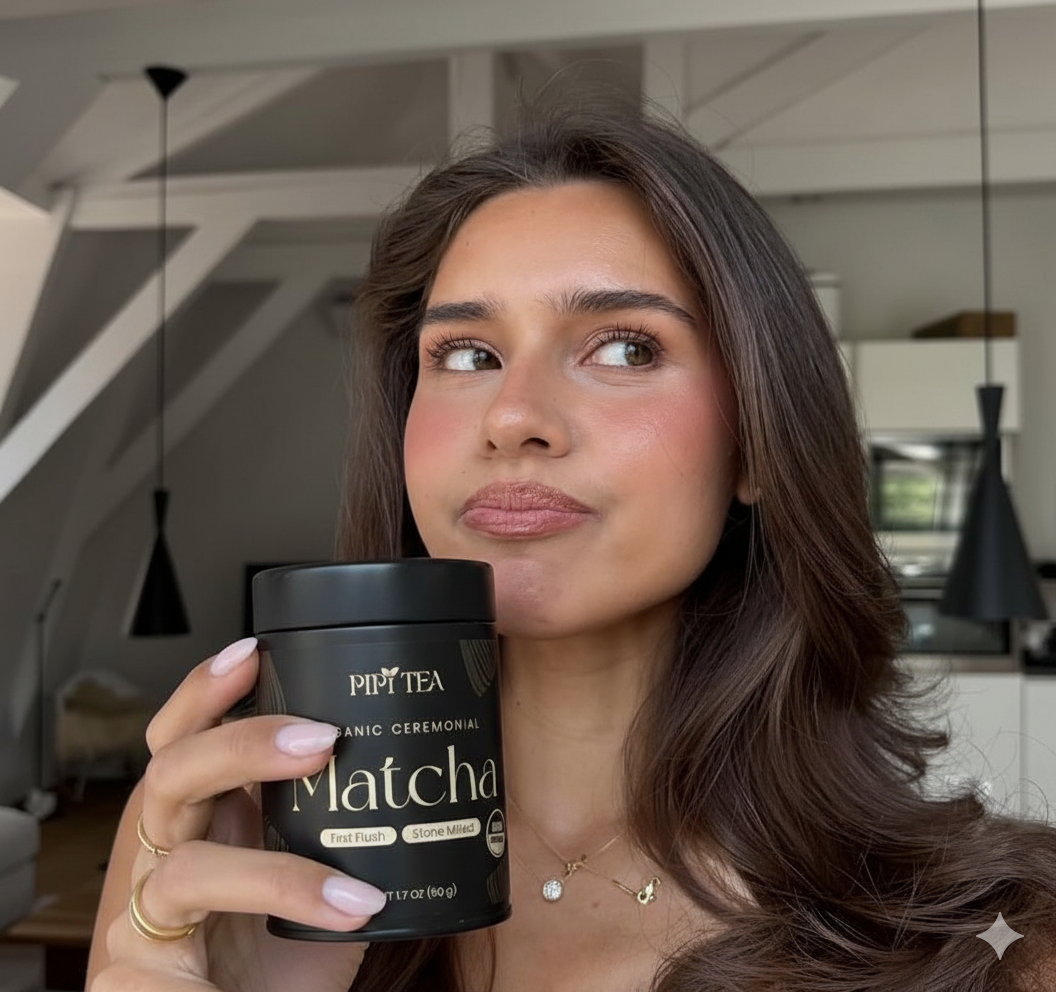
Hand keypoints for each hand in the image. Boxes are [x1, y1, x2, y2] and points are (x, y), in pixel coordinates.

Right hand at [88, 638, 384, 991]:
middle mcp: (168, 855)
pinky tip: (332, 932)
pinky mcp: (140, 978)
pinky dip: (267, 947)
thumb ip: (351, 825)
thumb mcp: (323, 875)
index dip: (206, 692)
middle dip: (242, 745)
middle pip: (171, 775)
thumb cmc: (288, 960)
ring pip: (186, 868)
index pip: (187, 740)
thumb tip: (429, 772)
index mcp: (208, 819)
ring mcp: (149, 917)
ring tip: (351, 891)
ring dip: (273, 873)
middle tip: (320, 739)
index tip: (254, 650)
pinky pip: (186, 956)